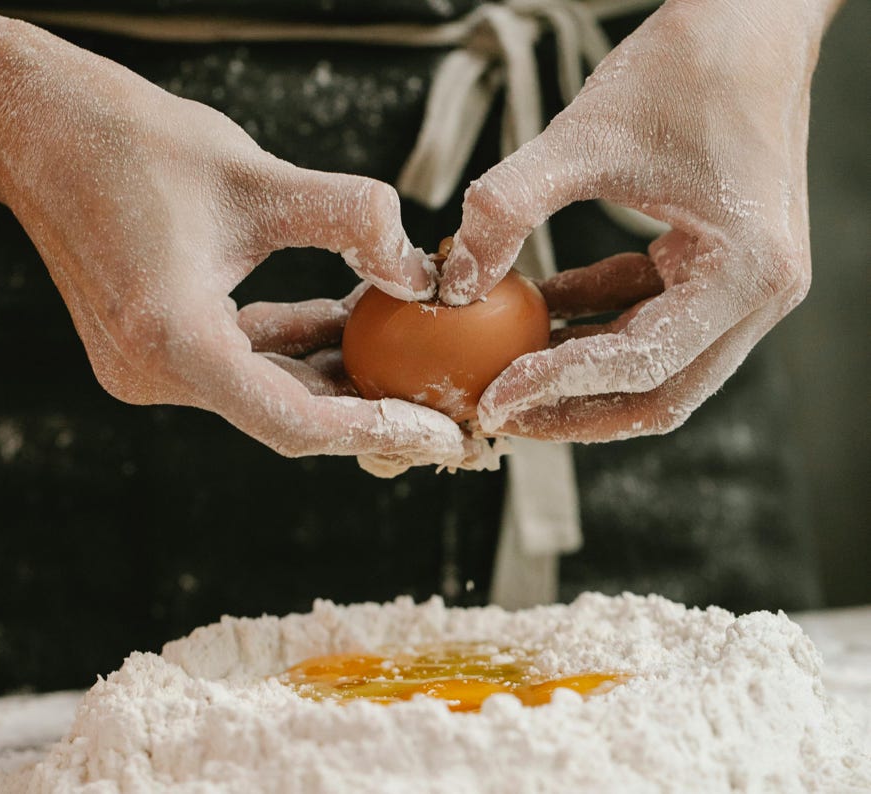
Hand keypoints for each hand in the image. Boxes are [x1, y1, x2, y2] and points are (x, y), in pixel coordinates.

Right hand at [0, 9, 481, 467]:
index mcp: (171, 342)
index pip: (295, 423)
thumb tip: (420, 268)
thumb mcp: (254, 175)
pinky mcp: (157, 345)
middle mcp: (153, 373)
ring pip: (270, 390)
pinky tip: (350, 320)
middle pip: (289, 417)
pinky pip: (247, 361)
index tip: (443, 433)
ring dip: (339, 375)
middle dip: (372, 412)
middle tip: (447, 410)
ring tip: (413, 359)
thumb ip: (349, 218)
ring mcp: (150, 366)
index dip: (378, 430)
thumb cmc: (130, 142)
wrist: (42, 127)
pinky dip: (299, 346)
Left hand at [439, 0, 834, 441]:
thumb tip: (452, 282)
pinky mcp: (715, 272)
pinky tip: (537, 312)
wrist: (748, 20)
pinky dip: (592, 325)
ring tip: (505, 376)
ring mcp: (742, 289)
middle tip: (497, 414)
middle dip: (572, 410)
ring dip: (577, 377)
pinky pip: (646, 321)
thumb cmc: (685, 67)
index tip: (491, 398)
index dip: (558, 386)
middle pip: (657, 393)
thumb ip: (508, 208)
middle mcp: (759, 297)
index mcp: (746, 273)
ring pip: (652, 369)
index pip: (641, 362)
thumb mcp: (583, 137)